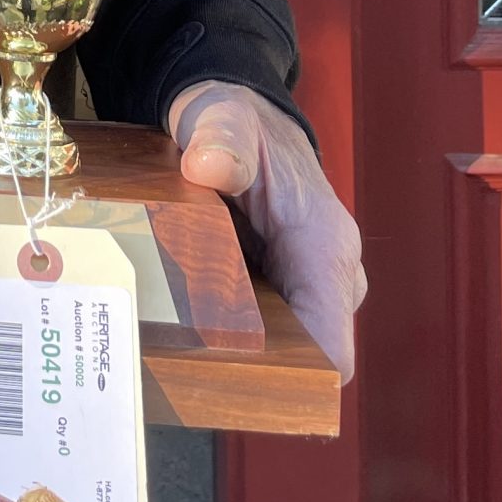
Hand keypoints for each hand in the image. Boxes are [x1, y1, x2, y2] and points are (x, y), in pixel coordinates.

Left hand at [167, 81, 366, 382]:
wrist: (239, 121)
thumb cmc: (240, 122)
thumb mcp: (227, 117)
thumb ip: (223, 139)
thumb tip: (211, 165)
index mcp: (325, 245)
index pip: (331, 346)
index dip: (292, 380)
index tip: (231, 384)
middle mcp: (325, 278)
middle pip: (301, 361)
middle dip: (248, 373)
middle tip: (180, 367)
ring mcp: (302, 290)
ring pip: (276, 352)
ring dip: (231, 356)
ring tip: (170, 348)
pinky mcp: (278, 293)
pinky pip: (257, 333)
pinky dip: (222, 335)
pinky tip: (177, 327)